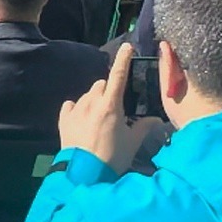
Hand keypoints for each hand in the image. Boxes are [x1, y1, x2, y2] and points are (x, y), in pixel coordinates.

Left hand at [59, 42, 154, 174]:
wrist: (84, 174)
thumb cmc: (112, 157)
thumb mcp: (132, 143)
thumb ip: (143, 127)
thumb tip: (157, 119)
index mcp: (111, 105)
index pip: (118, 75)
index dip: (123, 60)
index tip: (128, 47)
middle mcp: (92, 102)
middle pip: (102, 84)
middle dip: (110, 90)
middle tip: (116, 107)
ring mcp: (76, 109)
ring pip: (87, 94)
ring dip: (95, 100)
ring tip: (99, 119)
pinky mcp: (64, 119)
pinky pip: (71, 105)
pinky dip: (77, 108)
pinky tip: (82, 119)